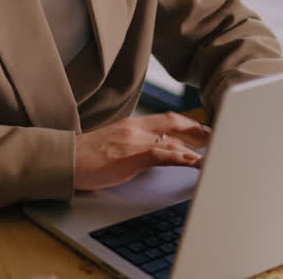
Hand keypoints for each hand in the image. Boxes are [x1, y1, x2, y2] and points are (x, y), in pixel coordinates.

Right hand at [74, 112, 210, 191]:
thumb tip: (152, 154)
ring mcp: (134, 140)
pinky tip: (194, 162)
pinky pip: (162, 154)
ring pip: (172, 139)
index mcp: (132, 125)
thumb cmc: (86, 158)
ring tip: (214, 152)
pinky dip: (181, 157)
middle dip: (198, 130)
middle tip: (217, 137)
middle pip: (175, 123)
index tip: (203, 130)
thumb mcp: (115, 145)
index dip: (188, 123)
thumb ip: (134, 146)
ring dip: (196, 146)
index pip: (166, 119)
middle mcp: (136, 128)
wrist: (65, 160)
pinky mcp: (131, 154)